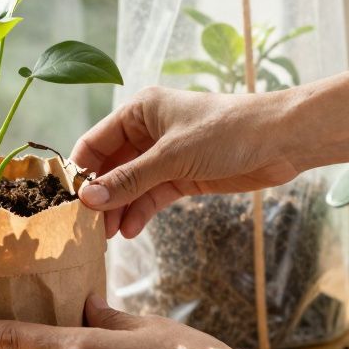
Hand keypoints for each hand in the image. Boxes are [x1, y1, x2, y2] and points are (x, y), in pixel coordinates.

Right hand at [71, 86, 301, 237]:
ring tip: (106, 237)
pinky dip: (140, 212)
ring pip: (130, 185)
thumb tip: (88, 199)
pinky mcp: (183, 176)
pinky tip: (129, 230)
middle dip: (100, 196)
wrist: (282, 140)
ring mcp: (165, 155)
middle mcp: (148, 131)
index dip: (80, 171)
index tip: (66, 202)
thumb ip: (129, 180)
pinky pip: (152, 195)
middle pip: (111, 167)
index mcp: (140, 111)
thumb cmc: (227, 132)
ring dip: (118, 208)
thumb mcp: (172, 157)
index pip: (95, 142)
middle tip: (85, 228)